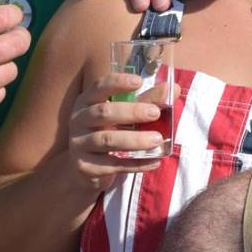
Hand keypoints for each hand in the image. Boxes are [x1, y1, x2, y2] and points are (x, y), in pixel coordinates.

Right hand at [64, 71, 167, 186]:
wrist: (84, 170)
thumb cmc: (108, 133)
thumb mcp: (123, 116)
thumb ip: (146, 101)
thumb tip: (173, 88)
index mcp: (87, 102)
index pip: (99, 87)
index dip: (118, 83)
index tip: (139, 81)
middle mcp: (78, 120)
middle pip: (103, 112)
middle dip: (131, 111)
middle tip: (155, 113)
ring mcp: (79, 145)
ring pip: (107, 140)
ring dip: (134, 139)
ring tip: (158, 139)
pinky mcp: (86, 167)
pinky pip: (114, 164)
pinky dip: (136, 164)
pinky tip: (155, 161)